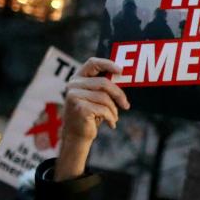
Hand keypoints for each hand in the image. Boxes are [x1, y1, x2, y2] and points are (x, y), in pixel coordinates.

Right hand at [56, 57, 129, 179]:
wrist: (77, 135)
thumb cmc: (90, 115)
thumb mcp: (96, 98)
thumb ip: (104, 86)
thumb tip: (122, 75)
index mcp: (78, 78)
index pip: (92, 63)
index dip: (108, 64)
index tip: (121, 70)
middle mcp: (73, 85)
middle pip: (104, 83)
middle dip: (119, 95)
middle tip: (126, 105)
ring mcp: (74, 96)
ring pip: (105, 98)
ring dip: (114, 110)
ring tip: (114, 117)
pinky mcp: (79, 108)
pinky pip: (103, 109)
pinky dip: (111, 118)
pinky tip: (111, 124)